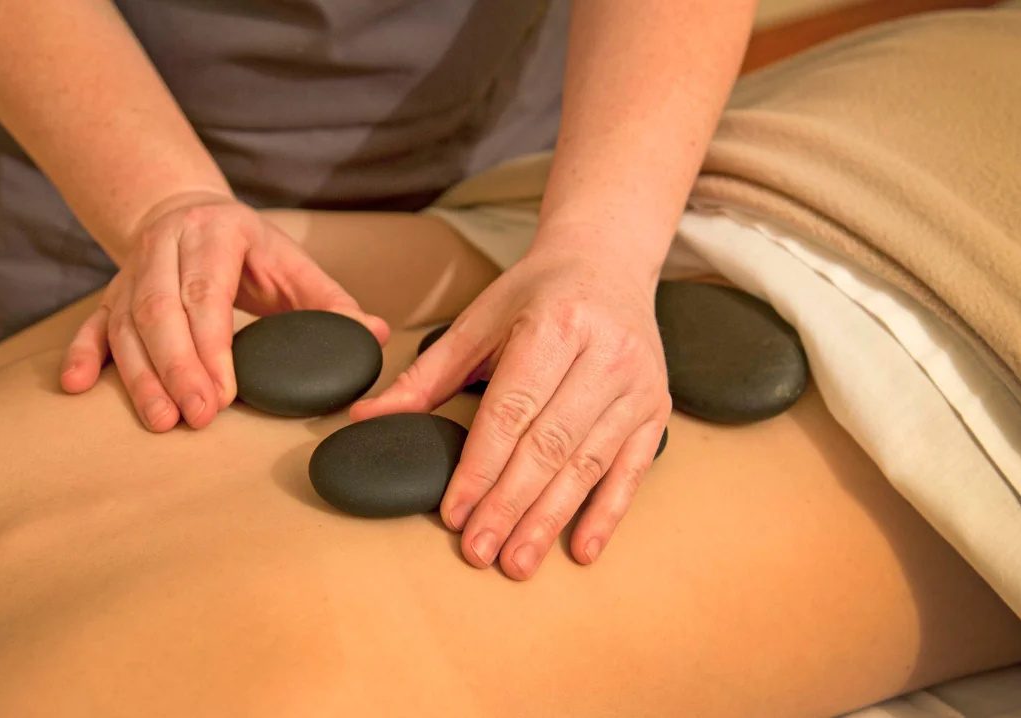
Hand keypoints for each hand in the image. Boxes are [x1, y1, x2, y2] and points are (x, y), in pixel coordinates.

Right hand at [61, 193, 388, 430]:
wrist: (187, 211)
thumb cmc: (251, 250)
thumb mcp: (294, 264)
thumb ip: (333, 302)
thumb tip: (377, 335)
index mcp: (216, 233)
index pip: (205, 292)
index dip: (210, 345)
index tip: (222, 394)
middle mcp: (166, 246)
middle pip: (161, 312)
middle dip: (177, 369)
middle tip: (195, 419)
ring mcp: (132, 269)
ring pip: (126, 324)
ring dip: (139, 376)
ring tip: (159, 421)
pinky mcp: (110, 292)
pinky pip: (92, 323)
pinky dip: (84, 354)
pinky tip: (78, 386)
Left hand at [351, 231, 670, 579]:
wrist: (609, 260)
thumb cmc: (537, 294)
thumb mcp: (478, 321)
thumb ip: (426, 375)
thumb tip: (365, 419)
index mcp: (553, 326)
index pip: (512, 411)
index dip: (481, 467)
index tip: (454, 513)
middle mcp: (603, 354)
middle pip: (550, 445)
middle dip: (510, 505)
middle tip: (480, 553)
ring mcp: (636, 383)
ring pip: (588, 464)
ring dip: (550, 519)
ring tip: (517, 561)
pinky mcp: (656, 407)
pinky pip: (630, 470)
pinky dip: (606, 513)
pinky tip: (579, 550)